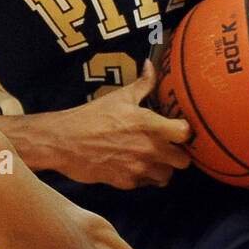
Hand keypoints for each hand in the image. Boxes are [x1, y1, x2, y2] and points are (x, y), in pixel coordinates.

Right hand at [22, 59, 191, 188]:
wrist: (63, 142)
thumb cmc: (90, 117)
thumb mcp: (118, 96)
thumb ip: (143, 84)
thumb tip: (152, 65)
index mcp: (148, 124)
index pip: (185, 133)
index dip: (185, 132)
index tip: (179, 129)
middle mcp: (147, 148)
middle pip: (183, 161)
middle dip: (178, 154)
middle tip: (168, 147)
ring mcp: (137, 168)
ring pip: (166, 176)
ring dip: (162, 169)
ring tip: (152, 159)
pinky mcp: (126, 183)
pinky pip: (145, 184)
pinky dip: (142, 177)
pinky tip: (133, 166)